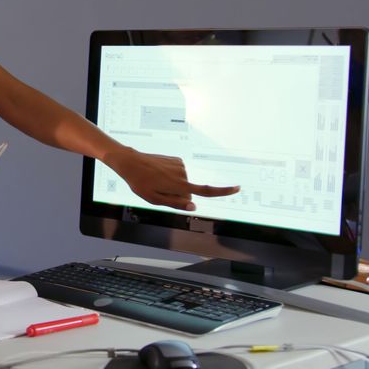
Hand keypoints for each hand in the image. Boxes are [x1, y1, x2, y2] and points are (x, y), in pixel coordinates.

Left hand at [105, 147, 238, 210]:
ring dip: (172, 185)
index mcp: (179, 186)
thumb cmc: (140, 183)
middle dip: (177, 195)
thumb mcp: (154, 199)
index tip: (237, 188)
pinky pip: (178, 174)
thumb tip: (193, 207)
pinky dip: (170, 177)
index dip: (223, 191)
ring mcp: (180, 166)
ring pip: (183, 184)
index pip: (205, 191)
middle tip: (157, 190)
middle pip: (188, 193)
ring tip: (155, 180)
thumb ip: (175, 203)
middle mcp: (183, 174)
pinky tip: (157, 173)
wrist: (130, 162)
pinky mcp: (177, 160)